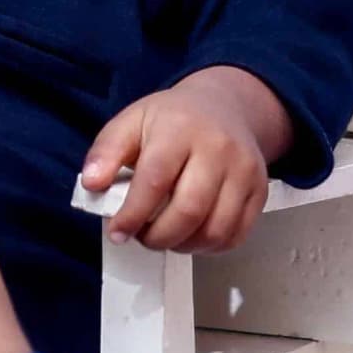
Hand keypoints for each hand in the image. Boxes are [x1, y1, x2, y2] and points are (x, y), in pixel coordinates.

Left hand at [79, 67, 292, 254]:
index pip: (155, 180)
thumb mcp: (132, 121)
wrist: (225, 107)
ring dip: (184, 245)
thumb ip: (106, 151)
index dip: (133, 214)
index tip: (117, 232)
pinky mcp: (260, 190)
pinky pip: (236, 234)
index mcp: (180, 128)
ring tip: (166, 236)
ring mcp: (244, 170)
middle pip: (189, 210)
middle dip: (159, 236)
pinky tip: (191, 235)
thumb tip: (91, 183)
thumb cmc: (171, 120)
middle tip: (142, 237)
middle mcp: (218, 148)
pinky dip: (210, 246)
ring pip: (215, 229)